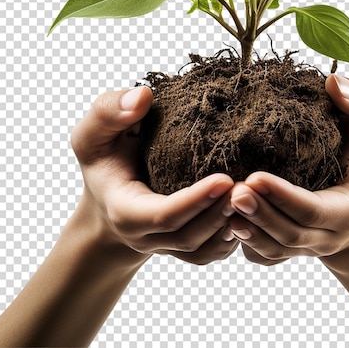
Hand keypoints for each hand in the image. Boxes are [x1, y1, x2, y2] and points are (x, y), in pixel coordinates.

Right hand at [71, 86, 238, 264]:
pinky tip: (251, 212)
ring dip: (231, 227)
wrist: (107, 194)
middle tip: (250, 187)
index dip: (194, 201)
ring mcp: (165, 246)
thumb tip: (143, 96)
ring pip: (202, 250)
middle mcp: (146, 236)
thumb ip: (109, 112)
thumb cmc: (104, 157)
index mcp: (125, 210)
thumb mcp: (93, 132)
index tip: (224, 178)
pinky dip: (232, 238)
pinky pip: (209, 253)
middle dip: (219, 214)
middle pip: (188, 237)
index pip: (162, 216)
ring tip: (256, 197)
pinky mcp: (183, 247)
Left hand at [227, 75, 348, 264]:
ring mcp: (305, 246)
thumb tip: (333, 82)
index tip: (255, 176)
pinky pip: (263, 254)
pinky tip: (221, 220)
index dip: (284, 197)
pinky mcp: (286, 247)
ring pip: (272, 249)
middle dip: (259, 215)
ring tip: (221, 203)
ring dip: (246, 229)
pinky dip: (242, 241)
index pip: (314, 209)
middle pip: (288, 234)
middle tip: (232, 190)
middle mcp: (326, 235)